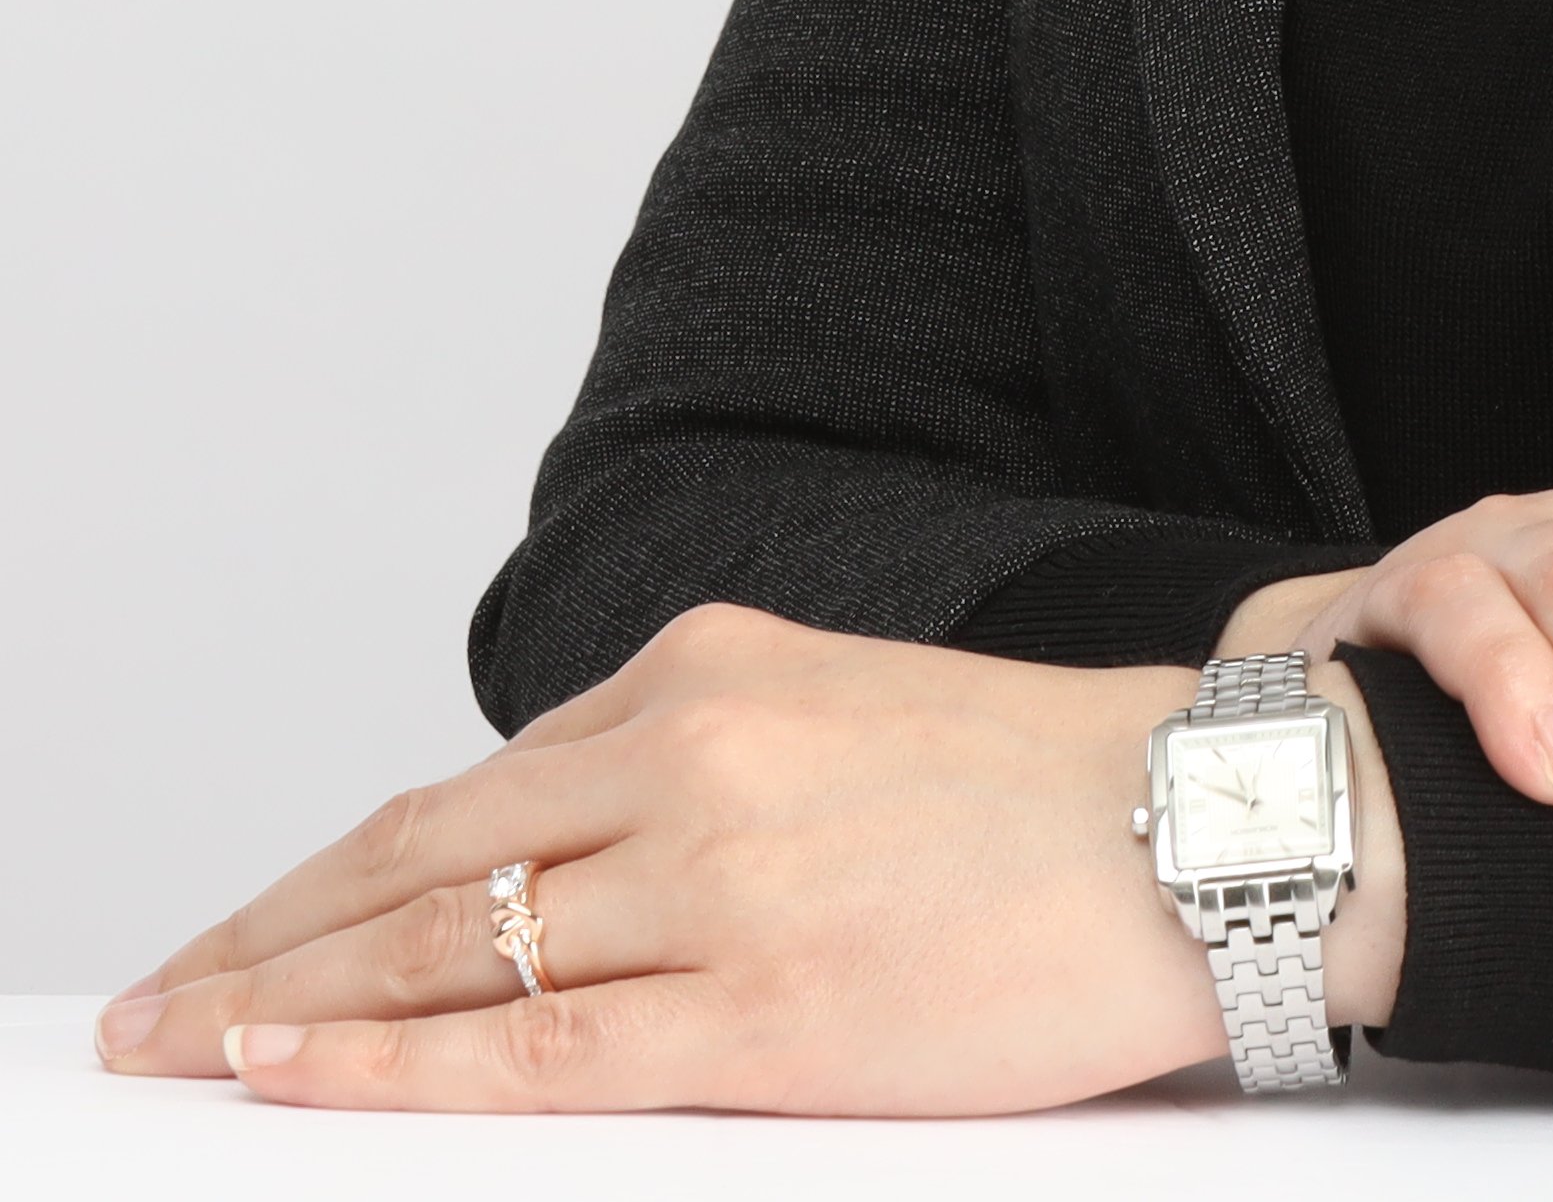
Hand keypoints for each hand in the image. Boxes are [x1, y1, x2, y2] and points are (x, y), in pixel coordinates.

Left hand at [90, 603, 1385, 1112]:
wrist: (1208, 824)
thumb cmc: (1046, 794)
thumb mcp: (844, 723)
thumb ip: (699, 774)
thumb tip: (548, 869)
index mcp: (715, 670)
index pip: (470, 789)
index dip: (328, 876)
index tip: (240, 936)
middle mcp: (696, 752)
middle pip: (420, 862)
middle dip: (262, 944)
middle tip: (150, 1013)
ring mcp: (722, 880)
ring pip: (450, 948)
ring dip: (288, 1007)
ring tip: (183, 1055)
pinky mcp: (762, 1008)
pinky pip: (532, 1047)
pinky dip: (388, 1065)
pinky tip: (294, 1075)